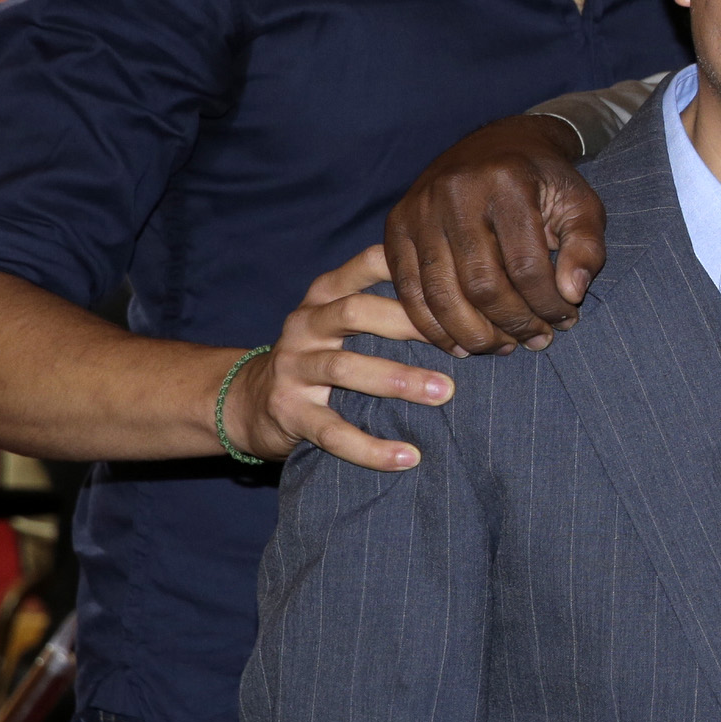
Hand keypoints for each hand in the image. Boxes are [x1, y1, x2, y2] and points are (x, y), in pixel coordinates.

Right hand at [221, 247, 449, 470]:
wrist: (249, 401)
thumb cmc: (321, 355)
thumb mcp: (342, 321)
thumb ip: (388, 306)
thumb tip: (471, 306)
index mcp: (326, 293)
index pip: (368, 264)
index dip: (412, 268)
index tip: (461, 286)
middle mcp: (306, 323)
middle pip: (356, 311)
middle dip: (411, 324)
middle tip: (462, 343)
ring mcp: (293, 367)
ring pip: (345, 368)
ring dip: (398, 380)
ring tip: (444, 393)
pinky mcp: (288, 412)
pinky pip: (332, 431)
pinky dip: (371, 447)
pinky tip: (408, 457)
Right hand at [384, 114, 604, 356]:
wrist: (496, 144)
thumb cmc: (543, 182)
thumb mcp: (580, 205)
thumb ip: (587, 247)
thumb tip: (572, 294)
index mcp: (505, 182)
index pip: (526, 264)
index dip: (548, 304)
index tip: (566, 321)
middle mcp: (454, 192)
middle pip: (481, 284)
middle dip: (513, 324)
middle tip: (536, 341)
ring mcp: (419, 209)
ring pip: (441, 293)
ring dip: (473, 334)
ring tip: (503, 348)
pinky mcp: (396, 226)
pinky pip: (408, 290)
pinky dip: (432, 327)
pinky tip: (462, 344)